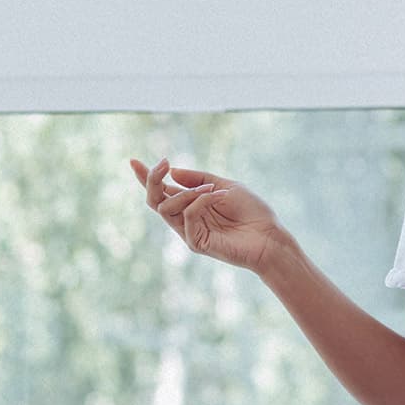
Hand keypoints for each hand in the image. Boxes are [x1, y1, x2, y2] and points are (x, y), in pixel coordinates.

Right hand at [129, 157, 290, 275]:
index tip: (132, 161)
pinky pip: (187, 217)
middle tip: (162, 164)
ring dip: (186, 192)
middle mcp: (186, 218)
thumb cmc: (252, 212)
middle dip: (152, 180)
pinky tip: (218, 196)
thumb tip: (172, 172)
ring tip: (211, 188)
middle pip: (154, 200)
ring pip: (166, 208)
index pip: (162, 190)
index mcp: (191, 204)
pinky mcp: (197, 243)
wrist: (271, 237)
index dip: (146, 176)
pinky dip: (200, 201)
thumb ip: (198, 179)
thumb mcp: (224, 186)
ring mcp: (190, 231)